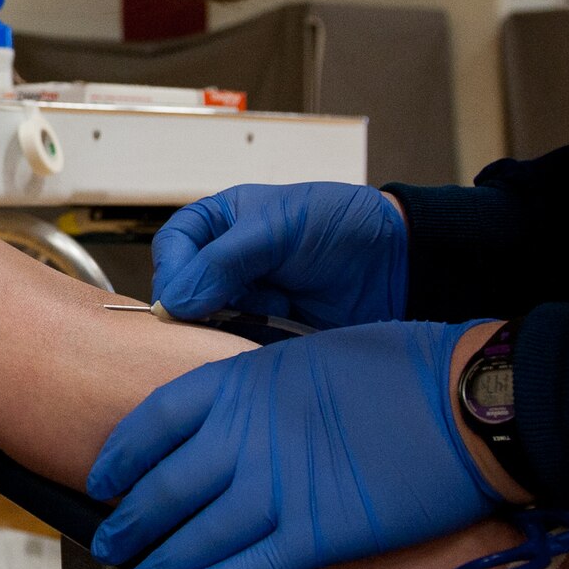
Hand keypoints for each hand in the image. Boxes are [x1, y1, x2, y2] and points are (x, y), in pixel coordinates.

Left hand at [85, 320, 500, 568]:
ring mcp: (278, 489)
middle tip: (109, 543)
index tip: (104, 478)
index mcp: (240, 382)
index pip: (154, 421)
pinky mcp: (317, 535)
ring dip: (157, 565)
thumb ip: (260, 391)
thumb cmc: (399, 366)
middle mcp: (245, 436)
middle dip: (129, 522)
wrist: (463, 400)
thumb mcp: (307, 355)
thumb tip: (233, 420)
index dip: (121, 456)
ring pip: (195, 537)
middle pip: (164, 488)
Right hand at [151, 182, 406, 328]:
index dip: (171, 271)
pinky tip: (276, 333)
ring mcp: (247, 299)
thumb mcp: (278, 228)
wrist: (397, 264)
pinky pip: (238, 346)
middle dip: (199, 305)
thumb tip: (174, 302)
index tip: (179, 300)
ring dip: (228, 326)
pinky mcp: (266, 333)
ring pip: (207, 324)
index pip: (173, 245)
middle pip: (182, 291)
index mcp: (222, 222)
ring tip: (270, 314)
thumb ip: (224, 261)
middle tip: (227, 313)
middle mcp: (226, 262)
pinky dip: (248, 346)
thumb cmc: (340, 226)